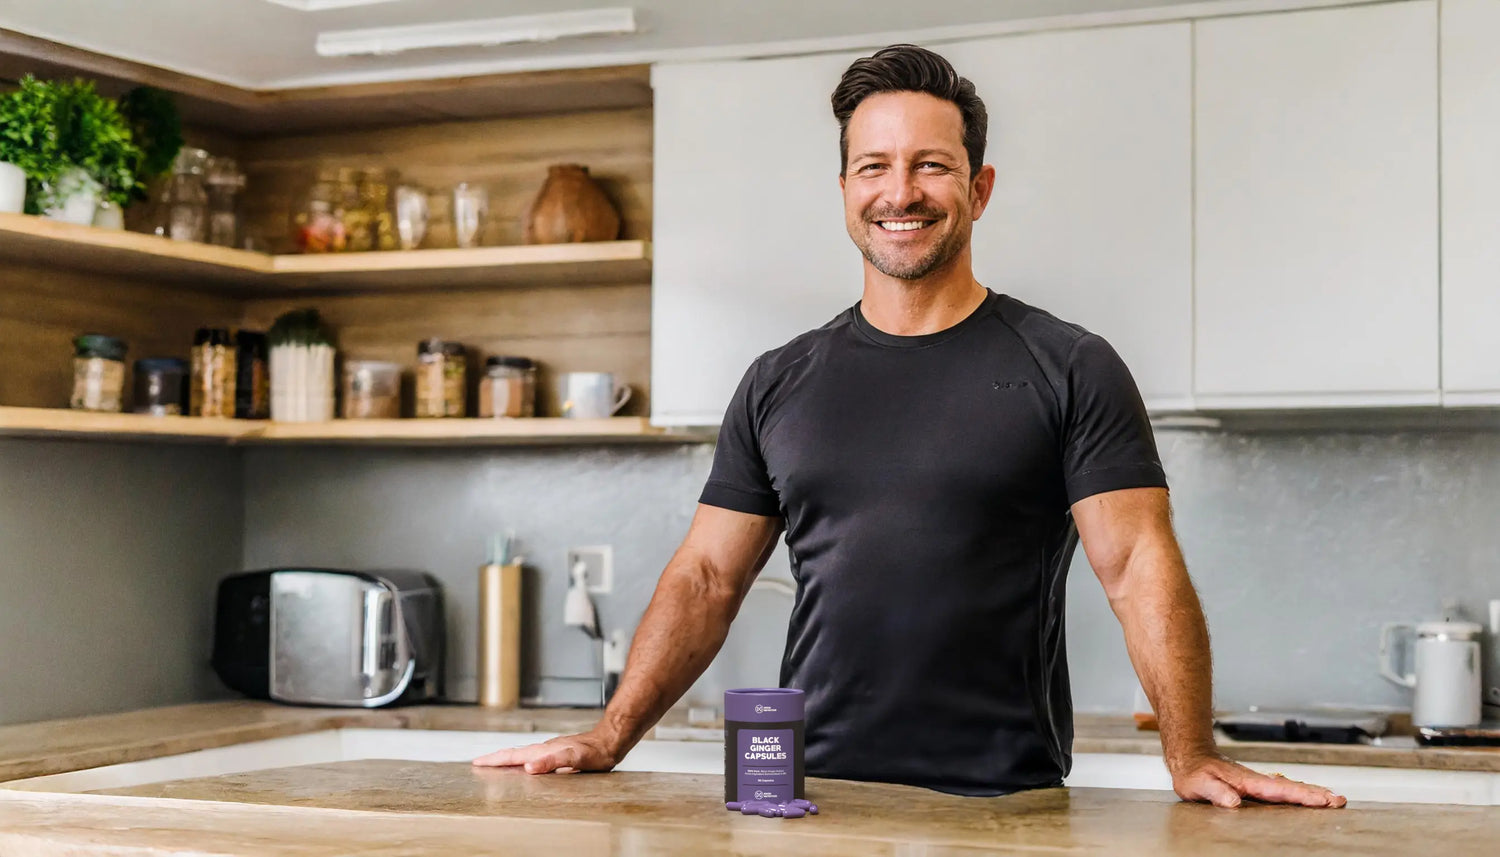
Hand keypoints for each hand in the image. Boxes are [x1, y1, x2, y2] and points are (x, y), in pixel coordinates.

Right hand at [471, 729, 622, 773]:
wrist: (610, 742)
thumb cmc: (595, 753)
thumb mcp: (574, 759)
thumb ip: (552, 761)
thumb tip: (528, 767)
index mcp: (543, 751)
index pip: (514, 756)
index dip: (496, 760)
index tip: (478, 762)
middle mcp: (544, 749)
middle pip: (515, 753)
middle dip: (495, 758)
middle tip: (478, 762)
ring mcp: (551, 751)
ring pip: (523, 754)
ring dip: (507, 758)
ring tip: (495, 762)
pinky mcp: (558, 754)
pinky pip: (534, 757)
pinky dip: (523, 760)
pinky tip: (526, 765)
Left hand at [1170, 753, 1346, 807]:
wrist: (1190, 757)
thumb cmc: (1194, 773)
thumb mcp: (1199, 784)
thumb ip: (1216, 791)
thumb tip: (1234, 802)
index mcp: (1248, 782)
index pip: (1280, 790)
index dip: (1303, 795)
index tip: (1325, 800)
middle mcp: (1257, 782)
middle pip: (1292, 788)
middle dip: (1317, 794)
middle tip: (1341, 801)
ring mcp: (1258, 784)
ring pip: (1289, 788)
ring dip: (1311, 793)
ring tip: (1334, 800)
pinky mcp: (1255, 787)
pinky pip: (1281, 791)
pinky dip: (1298, 793)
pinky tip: (1308, 798)